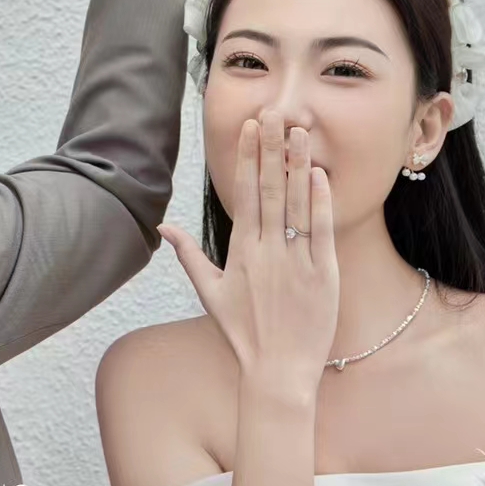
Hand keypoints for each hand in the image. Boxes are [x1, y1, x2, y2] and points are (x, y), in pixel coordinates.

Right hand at [161, 109, 339, 396]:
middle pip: (269, 189)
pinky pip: (321, 231)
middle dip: (271, 148)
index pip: (243, 194)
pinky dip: (320, 202)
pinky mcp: (323, 274)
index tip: (249, 128)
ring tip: (299, 131)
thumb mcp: (209, 292)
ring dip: (297, 165)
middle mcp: (267, 251)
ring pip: (297, 204)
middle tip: (273, 113)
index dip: (247, 158)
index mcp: (240, 252)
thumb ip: (188, 255)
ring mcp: (296, 261)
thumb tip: (162, 226)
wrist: (277, 372)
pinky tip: (318, 174)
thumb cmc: (242, 334)